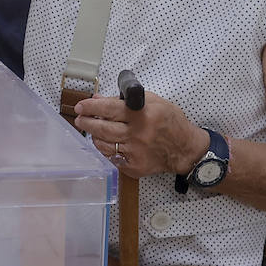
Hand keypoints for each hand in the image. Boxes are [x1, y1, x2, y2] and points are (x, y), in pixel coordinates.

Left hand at [72, 91, 209, 178]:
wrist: (185, 149)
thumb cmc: (170, 122)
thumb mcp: (153, 102)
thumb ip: (125, 99)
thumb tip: (99, 98)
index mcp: (142, 115)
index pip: (109, 109)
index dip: (91, 106)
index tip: (81, 106)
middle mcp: (137, 134)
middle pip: (102, 128)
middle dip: (86, 122)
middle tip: (80, 118)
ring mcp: (135, 152)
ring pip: (103, 144)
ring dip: (94, 136)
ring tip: (92, 129)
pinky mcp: (134, 166)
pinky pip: (112, 157)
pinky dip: (106, 149)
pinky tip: (106, 143)